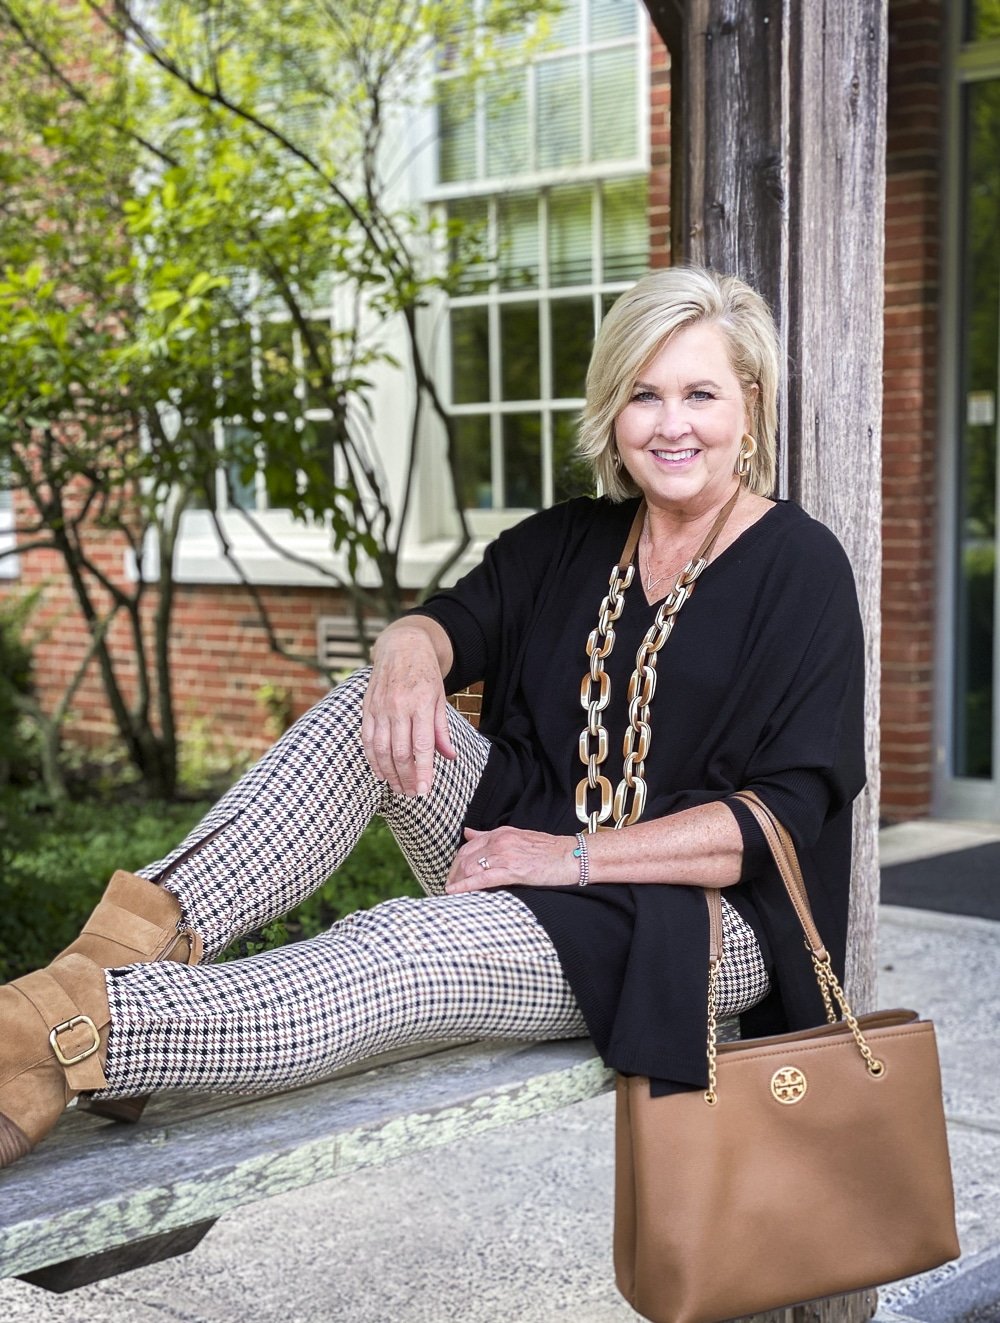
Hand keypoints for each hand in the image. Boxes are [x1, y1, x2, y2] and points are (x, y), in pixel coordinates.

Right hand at [362, 622, 456, 796]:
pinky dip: (373, 759)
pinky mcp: (367, 708)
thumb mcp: (440, 698)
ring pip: (381, 749)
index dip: (422, 771)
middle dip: (406, 778)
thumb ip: (442, 729)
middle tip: (412, 794)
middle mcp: (398, 707)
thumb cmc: (425, 674)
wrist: (402, 646)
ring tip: (398, 788)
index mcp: (421, 704)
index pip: (422, 745)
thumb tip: (450, 756)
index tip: (424, 790)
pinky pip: (367, 739)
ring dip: (389, 773)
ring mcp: (380, 708)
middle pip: (400, 752)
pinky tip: (381, 773)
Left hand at [445, 826, 578, 892]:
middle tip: (449, 888)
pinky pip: (483, 879)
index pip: (467, 847)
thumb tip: (468, 832)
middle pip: (464, 858)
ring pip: (470, 868)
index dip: (456, 863)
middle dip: (453, 874)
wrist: (573, 856)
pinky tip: (455, 893)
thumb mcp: (518, 836)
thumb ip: (491, 836)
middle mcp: (500, 842)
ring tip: (452, 894)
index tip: (452, 875)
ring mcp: (506, 855)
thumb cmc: (549, 850)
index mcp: (501, 833)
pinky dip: (466, 886)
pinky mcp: (514, 871)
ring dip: (457, 882)